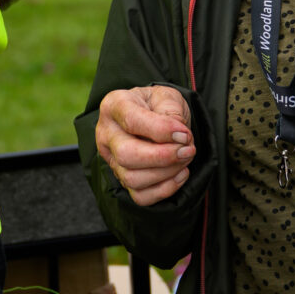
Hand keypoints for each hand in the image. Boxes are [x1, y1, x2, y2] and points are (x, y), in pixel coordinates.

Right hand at [95, 84, 196, 205]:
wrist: (155, 115)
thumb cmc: (158, 104)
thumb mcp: (167, 97)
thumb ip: (172, 114)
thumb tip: (180, 138)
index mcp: (114, 105)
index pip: (131, 121)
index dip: (161, 130)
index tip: (184, 134)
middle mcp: (106, 134)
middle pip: (125, 155)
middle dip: (162, 157)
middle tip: (187, 150)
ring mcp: (111, 159)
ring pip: (132, 179)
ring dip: (166, 173)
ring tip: (185, 158)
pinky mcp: (122, 179)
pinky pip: (140, 196)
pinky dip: (164, 189)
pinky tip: (180, 174)